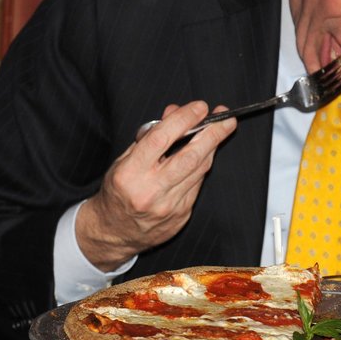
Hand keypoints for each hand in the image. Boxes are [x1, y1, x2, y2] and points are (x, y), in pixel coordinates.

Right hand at [75, 101, 236, 270]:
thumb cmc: (118, 191)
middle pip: (189, 157)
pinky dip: (202, 166)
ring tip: (220, 130)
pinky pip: (197, 184)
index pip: (161, 139)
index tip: (200, 107)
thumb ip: (150, 137)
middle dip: (212, 134)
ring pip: (199, 170)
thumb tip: (176, 112)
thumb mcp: (124, 159)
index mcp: (130, 173)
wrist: (114, 232)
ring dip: (212, 147)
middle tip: (226, 118)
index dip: (184, 119)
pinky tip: (205, 154)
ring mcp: (168, 206)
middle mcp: (150, 191)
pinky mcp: (181, 215)